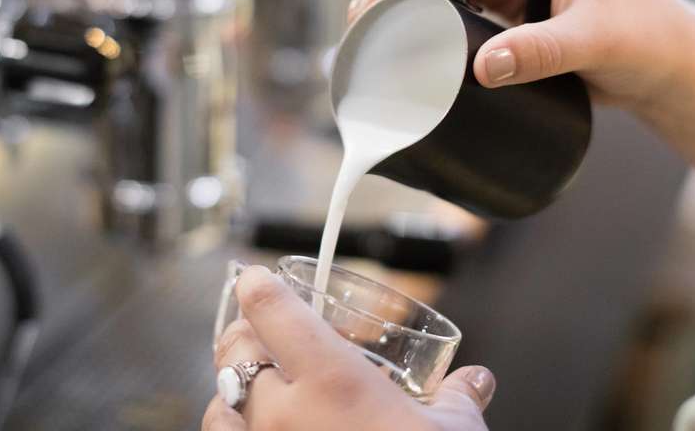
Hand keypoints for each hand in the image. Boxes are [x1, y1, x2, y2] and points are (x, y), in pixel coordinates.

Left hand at [203, 266, 494, 430]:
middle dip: (242, 335)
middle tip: (256, 331)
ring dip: (229, 393)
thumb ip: (458, 398)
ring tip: (250, 392)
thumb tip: (477, 381)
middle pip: (234, 353)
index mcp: (332, 381)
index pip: (272, 311)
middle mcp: (283, 415)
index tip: (256, 278)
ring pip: (217, 408)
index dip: (258, 287)